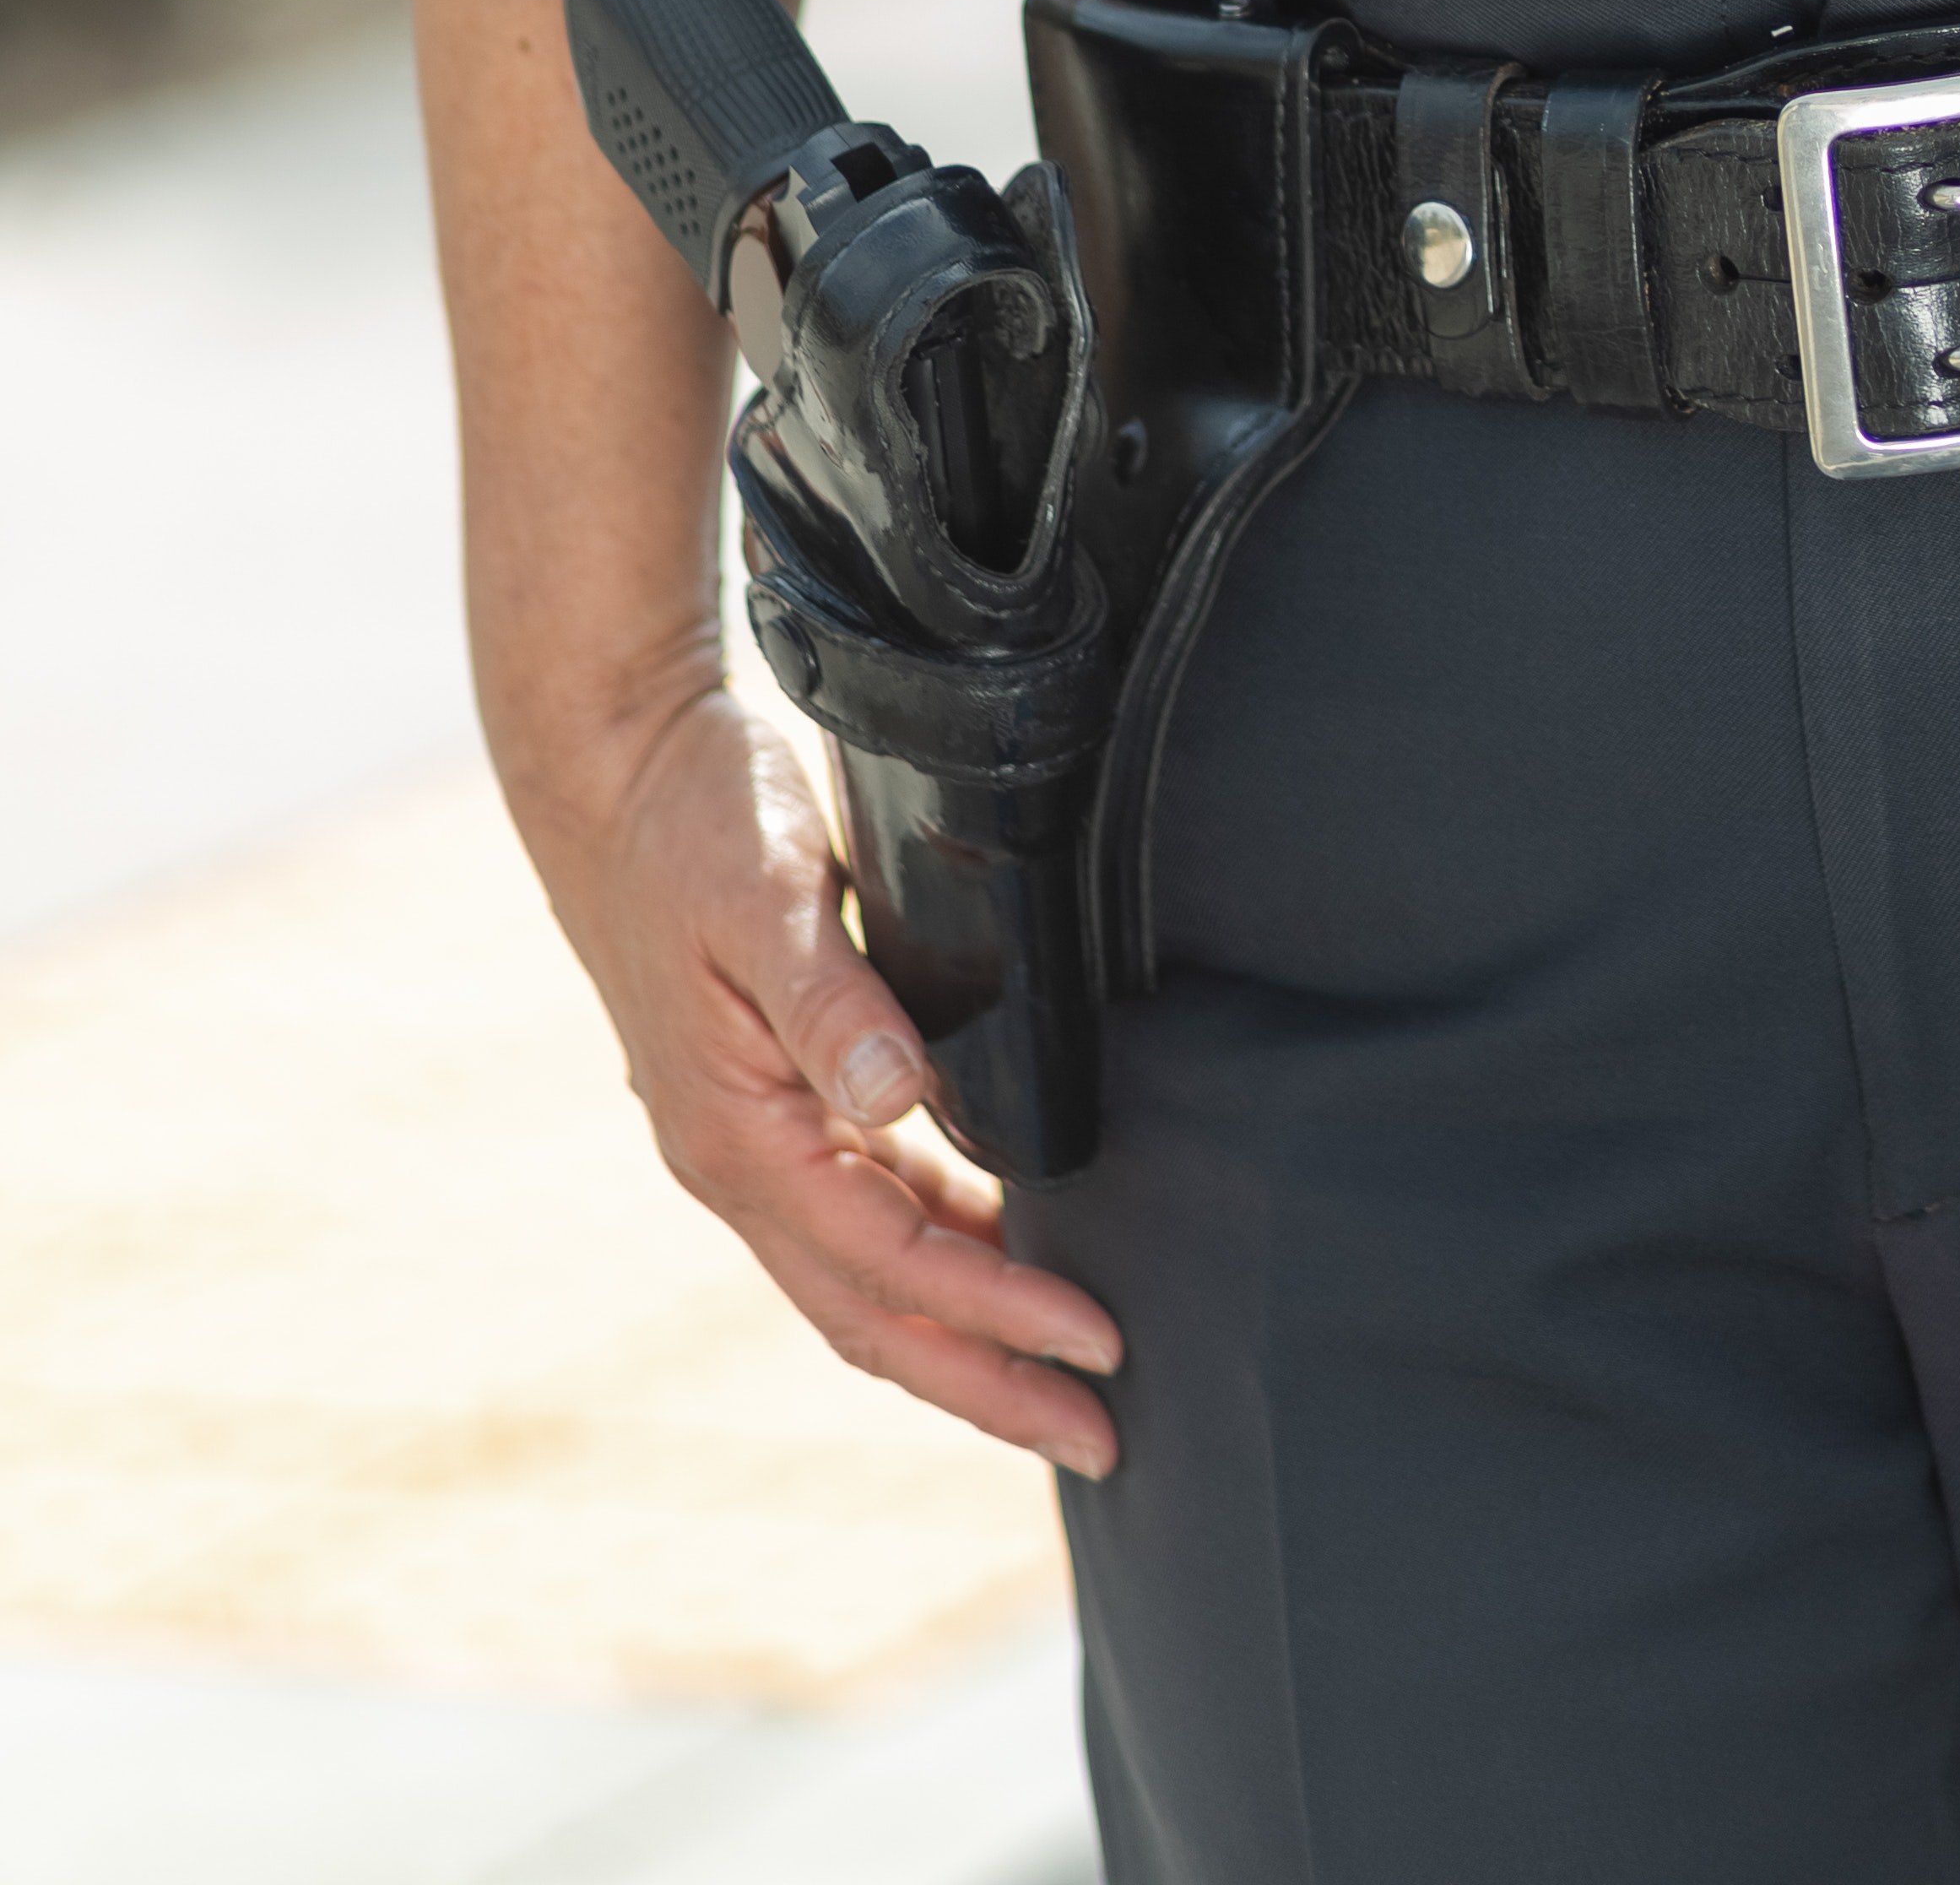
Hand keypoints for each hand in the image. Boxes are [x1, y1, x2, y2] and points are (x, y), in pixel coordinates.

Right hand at [516, 680, 1125, 1475]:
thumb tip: (896, 1098)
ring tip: (1066, 1372)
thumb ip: (834, 1001)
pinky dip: (936, 1253)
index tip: (1096, 1346)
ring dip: (966, 1334)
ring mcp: (748, 1140)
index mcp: (738, 1136)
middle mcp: (737, 1163)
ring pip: (868, 1279)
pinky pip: (862, 1216)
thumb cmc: (694, 817)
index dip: (997, 1314)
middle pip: (875, 1318)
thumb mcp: (770, 892)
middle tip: (1102, 1439)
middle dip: (988, 1386)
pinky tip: (1001, 1249)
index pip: (891, 1264)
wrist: (613, 766)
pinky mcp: (769, 1103)